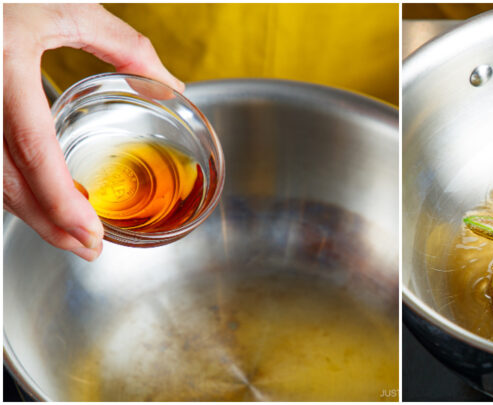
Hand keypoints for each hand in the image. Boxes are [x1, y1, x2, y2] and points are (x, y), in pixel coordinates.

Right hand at [3, 4, 183, 259]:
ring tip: (69, 231)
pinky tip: (38, 197)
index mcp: (6, 66)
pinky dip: (12, 185)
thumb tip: (171, 83)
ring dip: (28, 210)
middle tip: (88, 247)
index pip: (35, 152)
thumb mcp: (68, 7)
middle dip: (48, 221)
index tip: (91, 234)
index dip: (62, 202)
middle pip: (8, 178)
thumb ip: (124, 45)